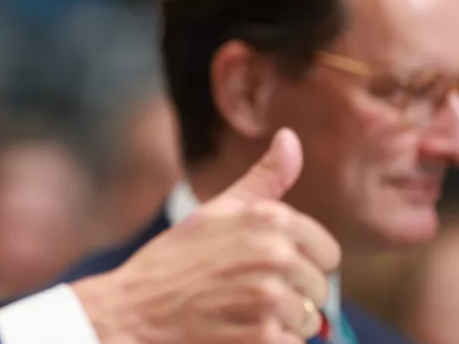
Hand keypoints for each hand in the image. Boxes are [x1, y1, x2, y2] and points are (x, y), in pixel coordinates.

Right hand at [72, 128, 340, 343]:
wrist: (133, 311)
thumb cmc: (172, 262)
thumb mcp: (215, 211)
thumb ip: (263, 178)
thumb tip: (289, 137)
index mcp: (268, 218)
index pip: (325, 252)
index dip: (299, 264)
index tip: (265, 270)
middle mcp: (274, 255)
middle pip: (319, 289)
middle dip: (291, 296)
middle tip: (244, 295)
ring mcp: (269, 298)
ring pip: (309, 321)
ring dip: (281, 325)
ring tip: (238, 314)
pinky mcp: (263, 337)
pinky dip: (269, 343)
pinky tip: (236, 332)